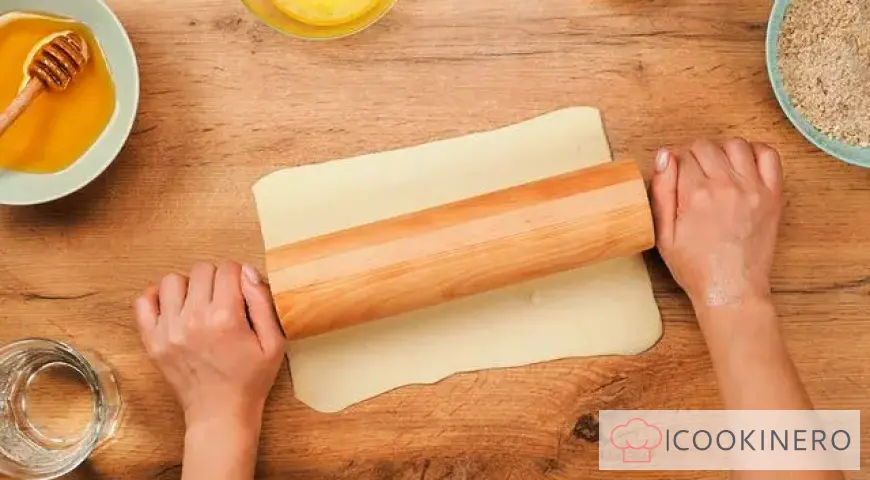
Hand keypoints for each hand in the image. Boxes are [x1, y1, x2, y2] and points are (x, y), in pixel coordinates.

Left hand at [134, 262, 284, 428]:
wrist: (220, 413)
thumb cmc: (250, 380)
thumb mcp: (274, 343)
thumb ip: (263, 302)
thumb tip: (248, 272)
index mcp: (226, 318)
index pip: (229, 269)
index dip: (239, 275)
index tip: (242, 291)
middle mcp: (194, 319)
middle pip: (202, 270)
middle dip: (216, 278)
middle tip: (224, 298)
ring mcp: (169, 330)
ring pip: (173, 280)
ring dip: (189, 286)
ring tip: (199, 303)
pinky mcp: (152, 341)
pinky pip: (144, 302)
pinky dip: (158, 297)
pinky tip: (175, 308)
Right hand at [651, 139, 782, 309]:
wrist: (731, 290)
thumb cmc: (695, 268)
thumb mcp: (663, 234)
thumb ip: (661, 191)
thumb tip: (665, 155)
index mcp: (696, 195)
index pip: (682, 155)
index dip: (676, 166)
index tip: (677, 180)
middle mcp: (726, 186)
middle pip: (705, 146)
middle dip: (694, 157)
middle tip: (694, 179)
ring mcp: (753, 189)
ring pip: (735, 145)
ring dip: (722, 152)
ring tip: (717, 172)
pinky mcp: (772, 195)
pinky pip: (769, 155)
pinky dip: (755, 152)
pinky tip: (743, 167)